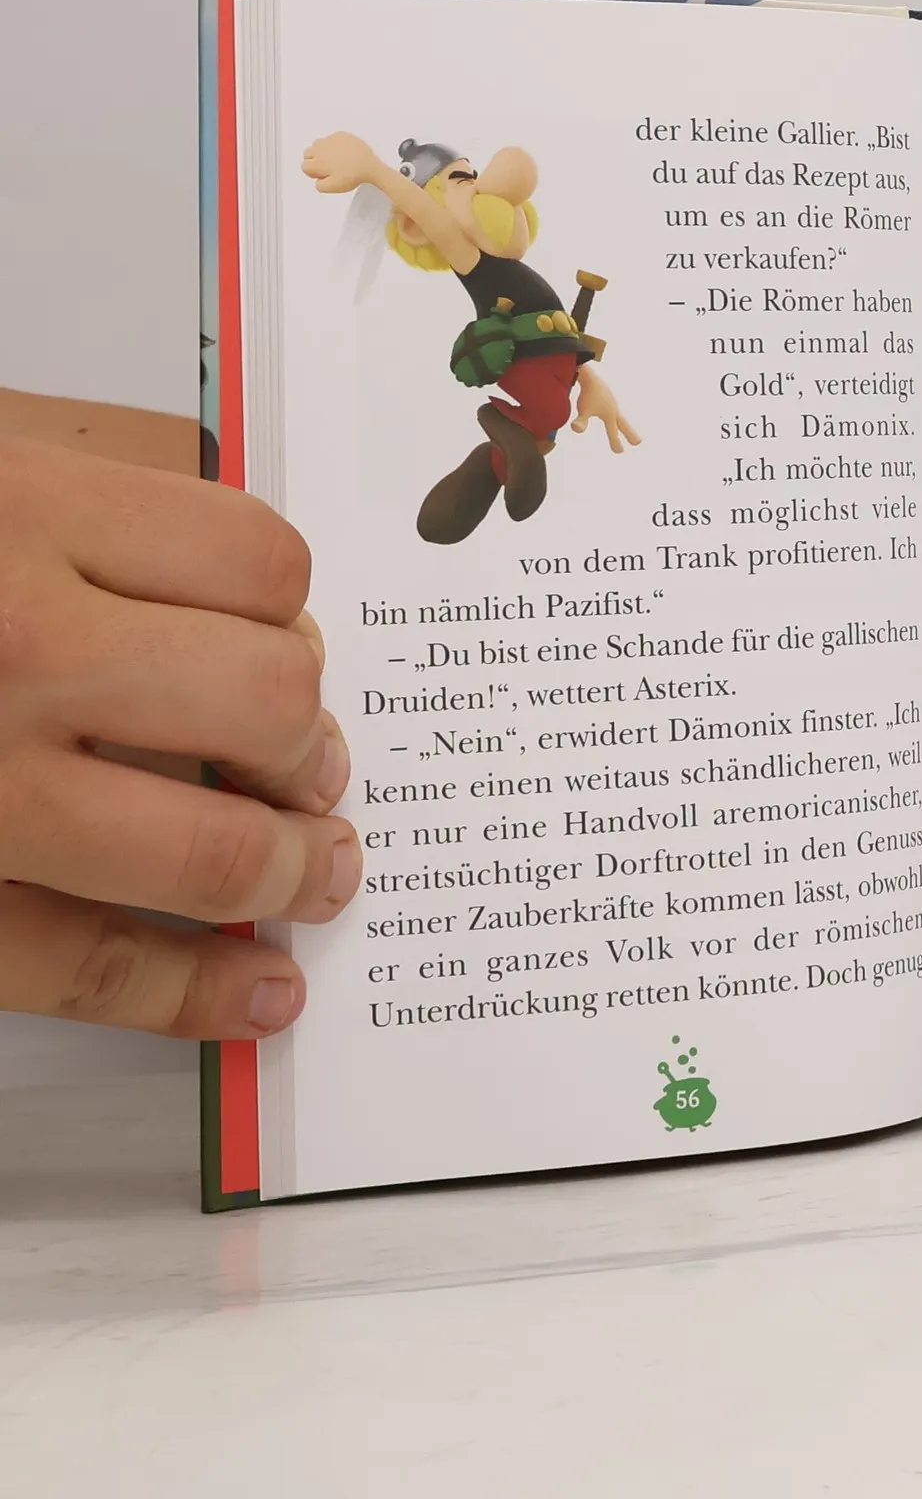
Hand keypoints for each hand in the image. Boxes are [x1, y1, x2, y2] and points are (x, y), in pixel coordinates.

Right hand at [0, 438, 357, 1038]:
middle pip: (268, 700)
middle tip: (311, 765)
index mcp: (27, 515)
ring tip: (315, 873)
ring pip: (210, 853)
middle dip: (308, 745)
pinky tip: (258, 998)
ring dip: (289, 872)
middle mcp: (15, 647)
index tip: (286, 644)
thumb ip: (92, 499)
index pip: (260, 565)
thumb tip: (228, 550)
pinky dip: (193, 1000)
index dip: (294, 617)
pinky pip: (90, 970)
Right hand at [300, 131, 379, 193]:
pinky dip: (334, 144)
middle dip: (314, 160)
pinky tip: (344, 153)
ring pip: (318, 144)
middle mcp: (320, 149)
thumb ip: (319, 186)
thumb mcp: (333, 188)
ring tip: (335, 159)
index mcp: (317, 162)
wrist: (369, 166)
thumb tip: (317, 180)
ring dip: (322, 151)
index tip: (322, 175)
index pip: (305, 166)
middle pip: (308, 154)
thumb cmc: (352, 176)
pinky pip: (332, 138)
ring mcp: (330, 140)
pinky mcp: (340, 135)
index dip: (313, 172)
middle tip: (327, 167)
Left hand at [570, 366, 639, 452]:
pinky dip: (615, 415)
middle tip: (638, 442)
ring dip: (623, 424)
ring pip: (620, 417)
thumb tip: (576, 429)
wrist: (589, 376)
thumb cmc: (586, 394)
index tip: (619, 452)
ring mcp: (612, 403)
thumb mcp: (582, 410)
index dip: (615, 443)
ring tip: (624, 430)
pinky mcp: (608, 397)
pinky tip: (610, 412)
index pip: (613, 432)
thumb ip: (580, 421)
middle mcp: (614, 409)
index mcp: (610, 415)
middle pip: (624, 425)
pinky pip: (613, 409)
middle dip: (630, 434)